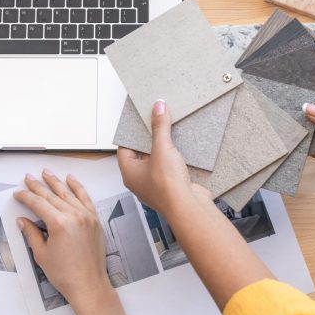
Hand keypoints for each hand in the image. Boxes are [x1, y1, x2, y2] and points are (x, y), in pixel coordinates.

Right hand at [14, 170, 111, 312]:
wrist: (88, 284)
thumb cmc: (65, 273)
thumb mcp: (41, 254)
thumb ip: (31, 233)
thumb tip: (23, 221)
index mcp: (59, 224)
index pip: (39, 204)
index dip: (26, 197)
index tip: (18, 193)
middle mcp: (74, 216)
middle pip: (52, 196)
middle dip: (38, 186)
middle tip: (29, 178)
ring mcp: (86, 216)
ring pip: (68, 193)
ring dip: (56, 182)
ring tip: (46, 173)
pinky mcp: (94, 220)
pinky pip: (85, 198)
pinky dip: (77, 187)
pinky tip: (71, 179)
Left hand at [117, 100, 211, 216]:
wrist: (189, 208)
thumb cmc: (168, 186)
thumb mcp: (162, 148)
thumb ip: (159, 127)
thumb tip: (157, 107)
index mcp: (129, 173)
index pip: (125, 148)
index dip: (131, 134)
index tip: (139, 121)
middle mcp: (140, 181)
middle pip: (140, 154)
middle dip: (149, 139)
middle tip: (154, 123)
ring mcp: (155, 185)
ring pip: (156, 161)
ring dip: (162, 149)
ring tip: (168, 132)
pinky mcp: (171, 187)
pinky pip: (168, 169)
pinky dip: (173, 159)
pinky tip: (180, 149)